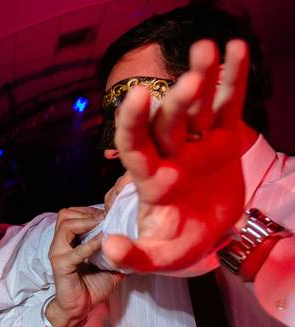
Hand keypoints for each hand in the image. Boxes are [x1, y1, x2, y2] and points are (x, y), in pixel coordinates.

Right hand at [47, 207, 124, 326]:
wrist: (79, 308)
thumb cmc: (91, 286)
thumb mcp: (109, 264)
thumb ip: (117, 251)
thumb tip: (138, 242)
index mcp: (68, 241)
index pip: (73, 213)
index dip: (90, 211)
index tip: (109, 215)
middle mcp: (60, 244)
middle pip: (65, 214)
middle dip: (87, 213)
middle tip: (106, 219)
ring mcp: (58, 253)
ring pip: (66, 225)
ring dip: (87, 223)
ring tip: (103, 227)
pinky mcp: (61, 265)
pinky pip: (76, 250)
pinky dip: (91, 244)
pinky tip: (103, 242)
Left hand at [103, 39, 248, 271]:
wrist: (207, 236)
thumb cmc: (177, 245)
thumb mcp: (157, 258)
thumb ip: (134, 257)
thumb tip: (110, 247)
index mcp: (151, 181)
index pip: (135, 147)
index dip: (133, 123)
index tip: (136, 97)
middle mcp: (170, 156)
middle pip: (169, 123)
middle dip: (177, 101)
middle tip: (188, 82)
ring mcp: (197, 145)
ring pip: (197, 108)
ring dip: (201, 78)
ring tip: (207, 49)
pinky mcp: (224, 140)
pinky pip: (227, 105)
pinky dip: (231, 79)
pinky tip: (236, 50)